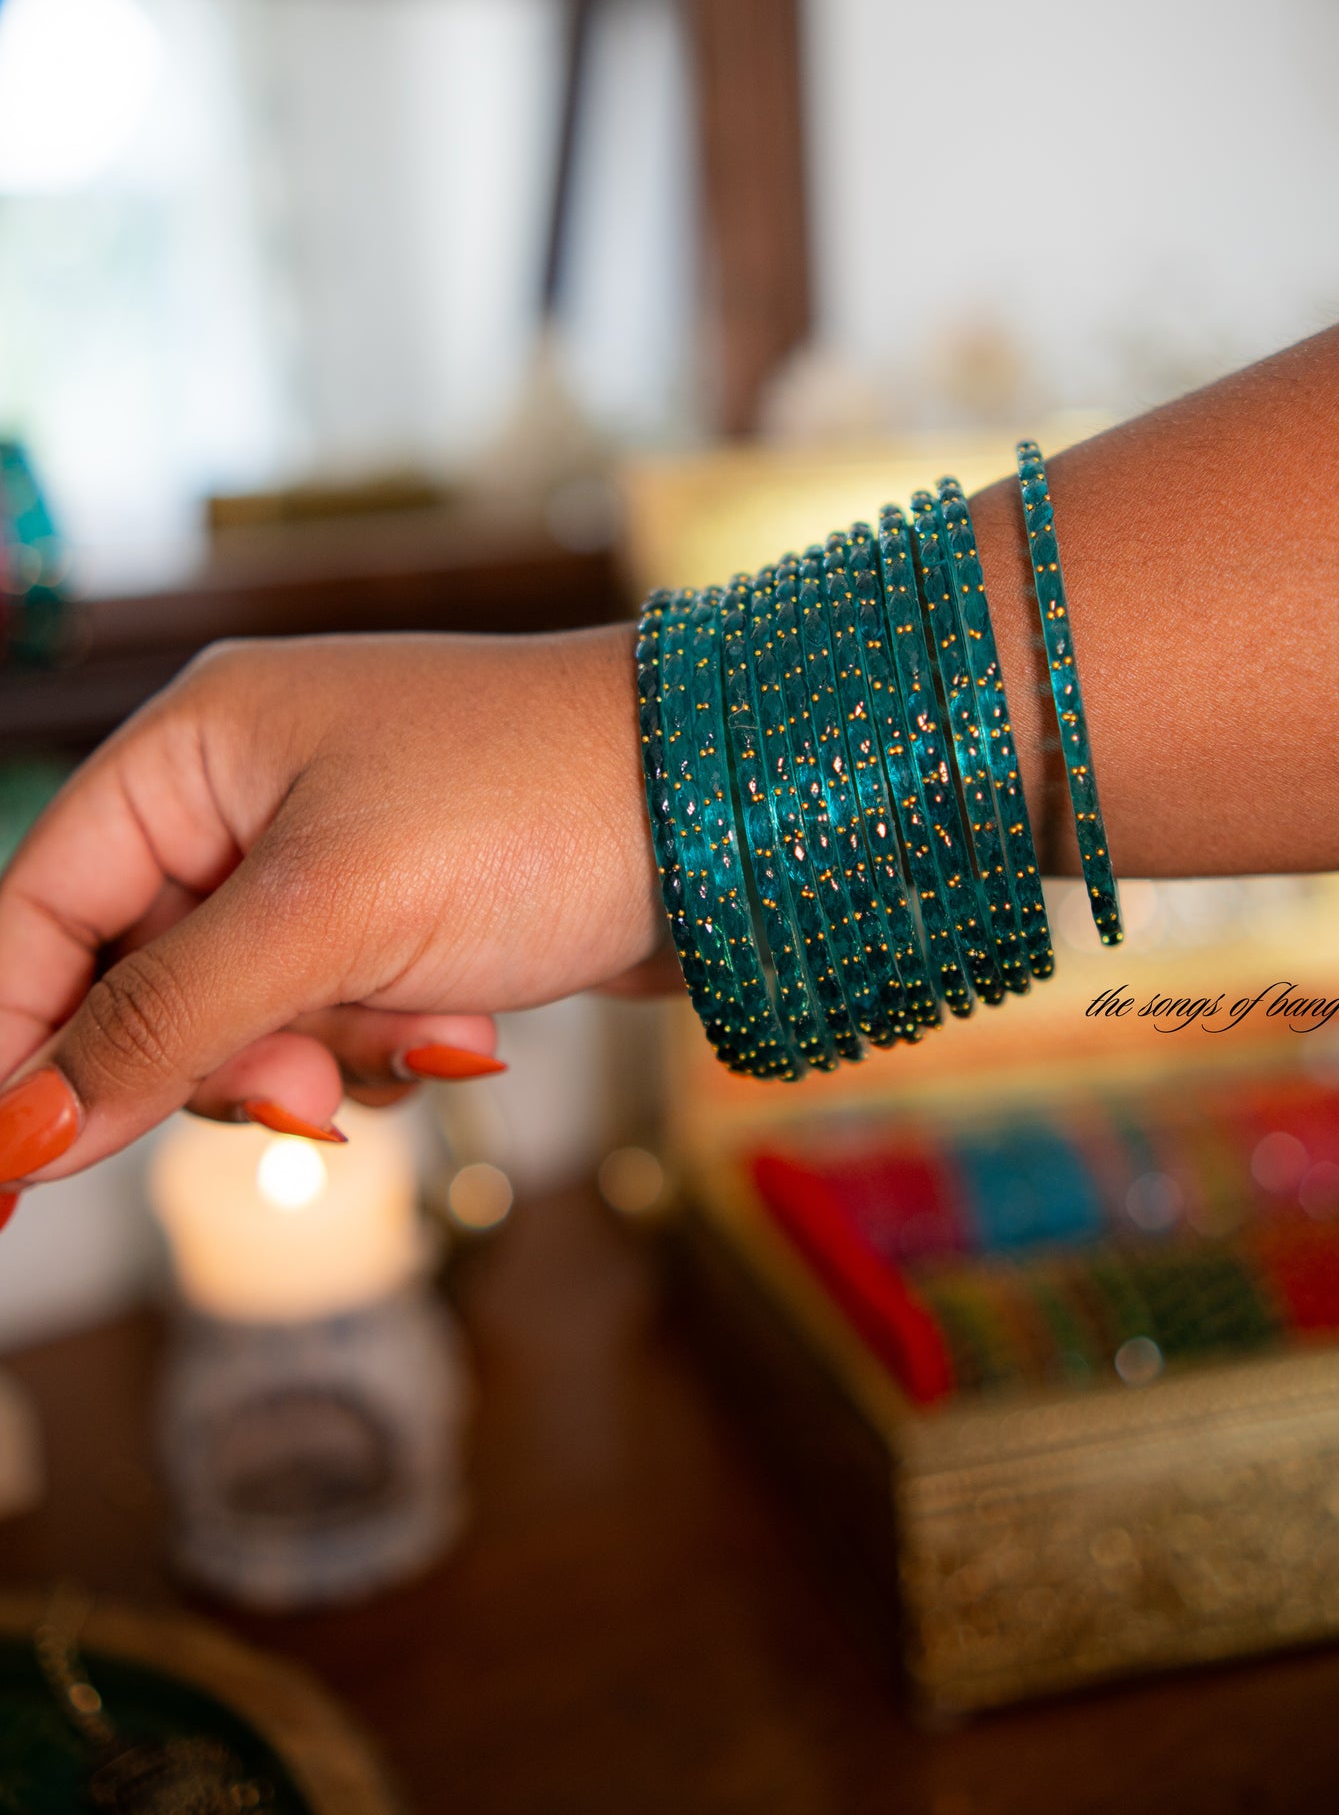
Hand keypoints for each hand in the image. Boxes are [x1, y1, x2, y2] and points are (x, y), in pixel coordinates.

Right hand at [0, 627, 663, 1193]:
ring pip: (234, 1020)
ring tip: (422, 1029)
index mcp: (196, 748)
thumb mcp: (328, 916)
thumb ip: (163, 1022)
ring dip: (316, 1055)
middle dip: (219, 1054)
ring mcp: (324, 858)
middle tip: (301, 1088)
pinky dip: (377, 1047)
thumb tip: (21, 1129)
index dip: (10, 1044)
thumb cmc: (534, 806)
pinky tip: (458, 1026)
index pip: (37, 911)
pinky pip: (324, 1022)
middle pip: (133, 981)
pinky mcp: (395, 917)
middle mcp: (244, 793)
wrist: (728, 811)